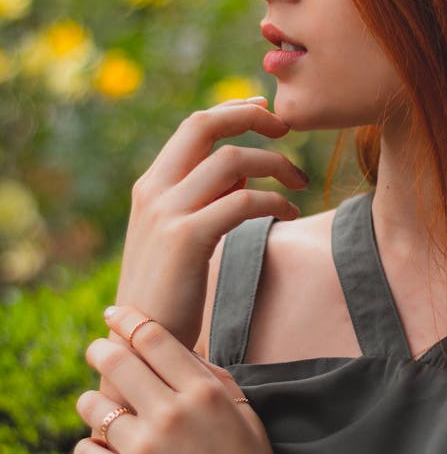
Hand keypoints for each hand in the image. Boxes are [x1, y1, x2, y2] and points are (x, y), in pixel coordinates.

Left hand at [74, 306, 296, 453]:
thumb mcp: (246, 415)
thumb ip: (213, 378)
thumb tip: (183, 347)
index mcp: (204, 392)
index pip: (153, 338)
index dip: (127, 320)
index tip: (114, 316)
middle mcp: (172, 414)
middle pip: (115, 361)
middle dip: (99, 349)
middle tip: (97, 350)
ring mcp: (145, 451)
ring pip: (91, 406)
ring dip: (91, 404)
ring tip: (101, 411)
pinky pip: (83, 452)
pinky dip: (88, 450)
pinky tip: (102, 452)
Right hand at [116, 98, 307, 347]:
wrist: (140, 342)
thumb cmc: (169, 293)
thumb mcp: (181, 235)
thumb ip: (205, 198)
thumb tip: (243, 170)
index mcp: (151, 186)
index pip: (193, 126)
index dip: (232, 111)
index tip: (264, 111)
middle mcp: (154, 191)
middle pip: (205, 125)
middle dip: (251, 118)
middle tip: (286, 129)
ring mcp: (167, 213)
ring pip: (231, 160)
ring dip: (275, 163)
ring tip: (300, 183)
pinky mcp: (187, 238)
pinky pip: (243, 201)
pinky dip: (274, 201)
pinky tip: (289, 213)